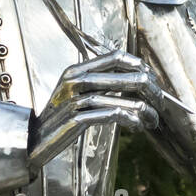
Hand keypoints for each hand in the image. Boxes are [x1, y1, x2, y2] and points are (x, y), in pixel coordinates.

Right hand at [29, 50, 163, 168]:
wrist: (35, 139)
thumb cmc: (61, 117)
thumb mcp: (76, 92)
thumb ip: (99, 82)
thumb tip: (137, 80)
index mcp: (77, 69)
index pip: (116, 56)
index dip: (139, 66)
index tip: (152, 79)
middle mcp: (75, 81)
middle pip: (127, 76)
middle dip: (151, 90)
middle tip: (161, 103)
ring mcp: (75, 100)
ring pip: (123, 99)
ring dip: (145, 111)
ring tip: (153, 119)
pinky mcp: (77, 120)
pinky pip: (113, 115)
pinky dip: (131, 120)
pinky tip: (137, 125)